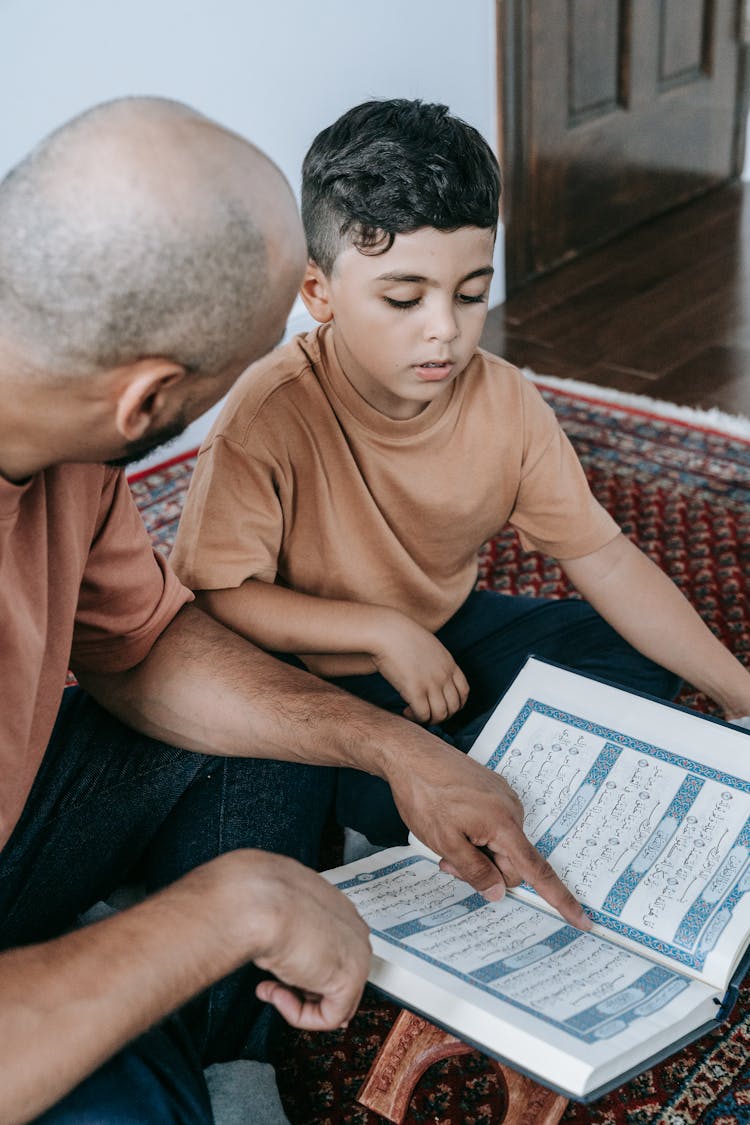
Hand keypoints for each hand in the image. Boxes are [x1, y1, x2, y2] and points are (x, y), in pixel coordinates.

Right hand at [227, 853, 371, 1030]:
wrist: (259, 901)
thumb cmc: (261, 899)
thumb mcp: (277, 916)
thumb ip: (290, 935)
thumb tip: (287, 958)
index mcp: (338, 910)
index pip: (334, 952)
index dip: (307, 974)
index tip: (282, 981)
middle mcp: (355, 930)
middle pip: (337, 977)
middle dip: (302, 989)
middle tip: (273, 986)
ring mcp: (358, 955)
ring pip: (334, 999)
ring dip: (296, 1001)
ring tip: (269, 987)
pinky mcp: (349, 980)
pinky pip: (329, 1016)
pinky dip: (298, 1014)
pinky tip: (276, 993)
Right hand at [370, 609, 468, 723]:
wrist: (388, 632)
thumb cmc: (402, 636)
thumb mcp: (429, 646)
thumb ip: (436, 662)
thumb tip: (431, 675)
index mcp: (450, 664)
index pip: (464, 692)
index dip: (456, 705)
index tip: (444, 707)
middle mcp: (444, 676)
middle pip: (454, 707)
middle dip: (442, 715)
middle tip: (428, 713)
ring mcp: (431, 684)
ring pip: (440, 715)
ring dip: (429, 719)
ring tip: (416, 714)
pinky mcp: (415, 691)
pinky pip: (423, 715)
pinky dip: (416, 718)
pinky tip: (407, 711)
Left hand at [384, 737, 589, 930]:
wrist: (411, 754)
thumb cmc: (425, 794)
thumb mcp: (445, 841)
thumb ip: (475, 871)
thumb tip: (500, 892)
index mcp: (504, 824)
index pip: (537, 870)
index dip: (560, 898)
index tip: (582, 920)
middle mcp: (511, 810)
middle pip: (511, 862)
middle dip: (484, 870)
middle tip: (448, 861)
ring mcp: (502, 798)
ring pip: (499, 846)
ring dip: (476, 852)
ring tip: (446, 837)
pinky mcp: (492, 791)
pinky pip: (493, 827)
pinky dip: (476, 835)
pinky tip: (453, 823)